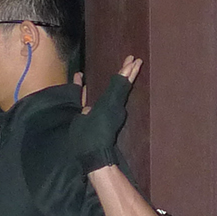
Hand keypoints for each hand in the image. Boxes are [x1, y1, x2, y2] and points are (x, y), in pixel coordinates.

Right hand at [72, 56, 140, 172]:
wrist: (95, 156)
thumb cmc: (86, 138)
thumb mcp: (81, 119)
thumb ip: (85, 109)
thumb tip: (88, 107)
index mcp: (108, 103)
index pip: (119, 84)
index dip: (125, 71)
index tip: (132, 60)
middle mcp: (116, 106)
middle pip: (124, 85)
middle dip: (129, 71)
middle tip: (136, 59)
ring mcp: (116, 112)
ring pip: (121, 91)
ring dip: (124, 78)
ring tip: (129, 66)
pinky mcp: (114, 118)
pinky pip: (115, 99)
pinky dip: (116, 89)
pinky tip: (114, 84)